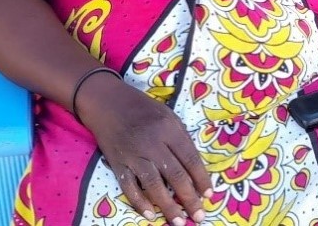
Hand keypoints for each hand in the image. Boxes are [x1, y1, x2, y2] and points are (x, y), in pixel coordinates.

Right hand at [76, 73, 211, 224]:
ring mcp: (134, 154)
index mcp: (169, 128)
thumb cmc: (143, 108)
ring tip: (178, 221)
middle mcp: (153, 142)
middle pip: (175, 175)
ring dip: (167, 206)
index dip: (201, 179)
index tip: (209, 195)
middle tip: (199, 216)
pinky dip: (139, 203)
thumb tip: (194, 167)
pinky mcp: (117, 163)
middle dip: (189, 198)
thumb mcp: (167, 114)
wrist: (108, 102)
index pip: (190, 158)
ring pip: (154, 185)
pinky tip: (150, 215)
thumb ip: (180, 138)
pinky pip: (129, 187)